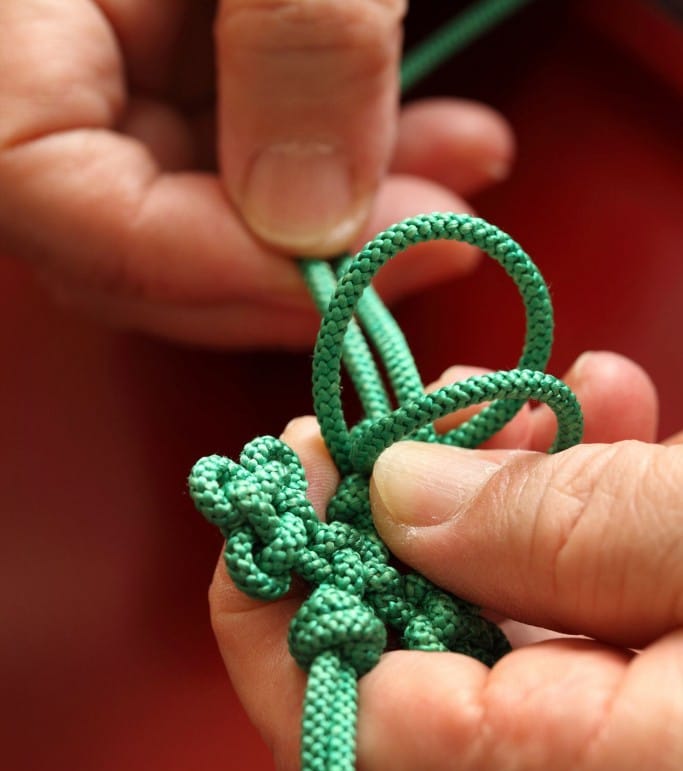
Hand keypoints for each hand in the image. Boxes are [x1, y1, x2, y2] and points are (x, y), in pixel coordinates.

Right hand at [0, 1, 512, 346]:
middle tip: (428, 249)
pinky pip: (238, 152)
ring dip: (342, 219)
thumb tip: (309, 220)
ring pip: (200, 206)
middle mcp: (46, 68)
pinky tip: (432, 145)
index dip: (210, 269)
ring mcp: (106, 69)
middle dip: (296, 266)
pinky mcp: (172, 62)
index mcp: (13, 26)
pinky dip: (337, 160)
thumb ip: (293, 40)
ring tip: (460, 185)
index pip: (61, 205)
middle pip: (132, 237)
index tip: (349, 282)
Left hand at [209, 351, 682, 770]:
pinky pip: (550, 727)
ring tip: (543, 431)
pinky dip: (553, 613)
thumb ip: (552, 522)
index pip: (332, 728)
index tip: (296, 471)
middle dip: (389, 547)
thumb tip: (395, 495)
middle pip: (387, 716)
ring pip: (473, 708)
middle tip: (424, 430)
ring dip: (483, 559)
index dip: (281, 596)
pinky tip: (605, 504)